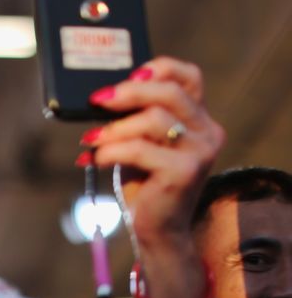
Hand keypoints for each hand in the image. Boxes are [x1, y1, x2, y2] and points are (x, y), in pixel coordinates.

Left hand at [78, 56, 225, 250]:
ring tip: (90, 140)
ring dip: (114, 128)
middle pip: (169, 92)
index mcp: (198, 118)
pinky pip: (140, 149)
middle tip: (97, 101)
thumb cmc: (144, 182)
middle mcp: (207, 131)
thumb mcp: (139, 141)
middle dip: (129, 92)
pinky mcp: (185, 171)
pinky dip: (110, 151)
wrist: (157, 229)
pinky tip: (93, 159)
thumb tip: (100, 96)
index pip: (189, 76)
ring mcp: (200, 151)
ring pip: (154, 119)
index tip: (129, 76)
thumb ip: (133, 117)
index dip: (159, 68)